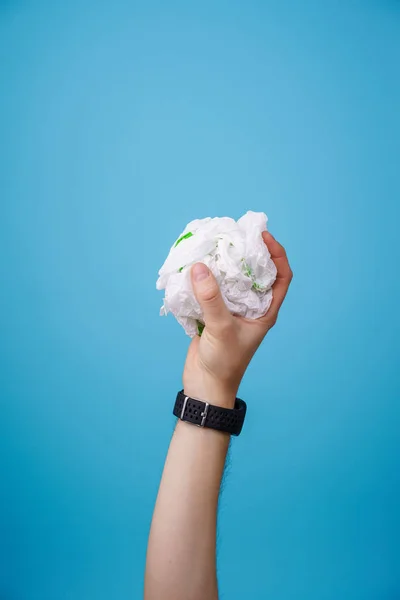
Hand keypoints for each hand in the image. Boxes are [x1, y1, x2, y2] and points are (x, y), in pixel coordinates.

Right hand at [183, 232, 292, 407]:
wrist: (205, 387)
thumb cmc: (224, 363)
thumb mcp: (221, 328)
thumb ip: (211, 298)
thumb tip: (200, 266)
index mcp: (265, 311)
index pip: (281, 276)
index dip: (277, 254)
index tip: (263, 236)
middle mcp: (251, 307)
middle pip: (254, 273)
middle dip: (246, 253)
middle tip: (233, 234)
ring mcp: (231, 310)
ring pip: (231, 280)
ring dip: (222, 264)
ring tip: (212, 245)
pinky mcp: (212, 314)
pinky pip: (211, 290)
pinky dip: (204, 278)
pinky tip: (194, 266)